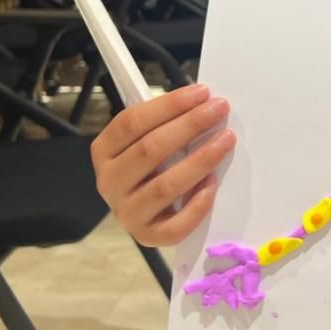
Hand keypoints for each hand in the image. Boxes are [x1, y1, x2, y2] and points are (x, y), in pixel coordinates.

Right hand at [90, 84, 236, 246]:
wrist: (143, 211)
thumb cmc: (150, 165)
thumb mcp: (147, 138)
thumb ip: (166, 122)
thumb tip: (204, 102)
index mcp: (104, 151)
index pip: (132, 122)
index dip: (168, 105)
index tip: (201, 92)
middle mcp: (109, 182)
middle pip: (149, 150)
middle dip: (189, 125)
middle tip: (218, 109)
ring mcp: (126, 212)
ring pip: (165, 186)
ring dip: (200, 160)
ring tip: (226, 140)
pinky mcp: (147, 237)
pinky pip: (175, 226)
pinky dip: (197, 205)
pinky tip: (213, 184)